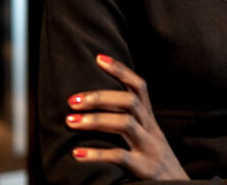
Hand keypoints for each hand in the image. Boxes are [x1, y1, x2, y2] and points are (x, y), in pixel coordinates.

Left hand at [66, 53, 188, 179]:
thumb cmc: (155, 162)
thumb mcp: (148, 137)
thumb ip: (131, 122)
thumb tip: (98, 107)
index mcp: (150, 120)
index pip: (139, 87)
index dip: (121, 70)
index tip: (99, 58)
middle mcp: (151, 130)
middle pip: (130, 102)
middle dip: (100, 97)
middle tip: (73, 99)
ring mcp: (148, 148)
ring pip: (125, 124)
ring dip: (95, 120)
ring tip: (71, 121)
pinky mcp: (143, 168)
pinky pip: (119, 156)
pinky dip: (96, 154)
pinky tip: (77, 154)